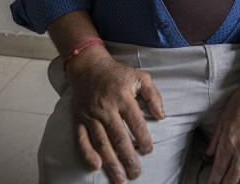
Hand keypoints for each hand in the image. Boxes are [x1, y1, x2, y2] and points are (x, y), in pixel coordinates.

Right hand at [67, 50, 164, 182]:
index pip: (135, 122)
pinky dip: (87, 153)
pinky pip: (81, 139)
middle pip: (118, 137)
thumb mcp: (140, 77)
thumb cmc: (117, 74)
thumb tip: (161, 115)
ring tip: (119, 177)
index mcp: (123, 97)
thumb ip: (153, 95)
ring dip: (110, 162)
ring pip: (101, 142)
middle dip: (128, 157)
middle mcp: (106, 107)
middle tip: (135, 173)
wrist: (88, 66)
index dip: (143, 138)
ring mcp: (90, 114)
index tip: (148, 150)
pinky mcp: (78, 118)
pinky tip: (96, 166)